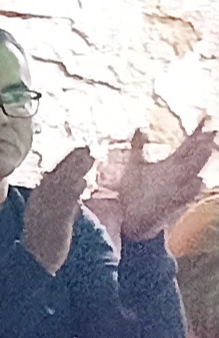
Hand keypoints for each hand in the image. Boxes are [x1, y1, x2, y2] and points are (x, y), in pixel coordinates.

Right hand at [22, 147, 94, 275]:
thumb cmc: (44, 246)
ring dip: (73, 171)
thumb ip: (65, 212)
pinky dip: (72, 193)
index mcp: (38, 203)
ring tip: (88, 158)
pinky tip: (82, 182)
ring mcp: (45, 213)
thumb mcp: (53, 225)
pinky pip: (63, 205)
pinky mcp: (54, 224)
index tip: (79, 151)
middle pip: (56, 178)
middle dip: (71, 163)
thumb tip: (75, 203)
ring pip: (60, 187)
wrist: (33, 265)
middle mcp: (40, 204)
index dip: (66, 164)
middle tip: (86, 148)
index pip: (52, 179)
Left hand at [104, 121, 215, 241]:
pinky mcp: (168, 206)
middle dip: (202, 146)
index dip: (196, 133)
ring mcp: (174, 191)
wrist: (128, 219)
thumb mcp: (135, 165)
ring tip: (208, 149)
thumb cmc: (133, 192)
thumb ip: (138, 146)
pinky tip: (198, 180)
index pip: (187, 146)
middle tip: (213, 131)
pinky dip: (190, 190)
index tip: (206, 118)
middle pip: (193, 158)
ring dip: (198, 164)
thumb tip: (139, 128)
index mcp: (170, 166)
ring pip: (191, 175)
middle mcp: (175, 177)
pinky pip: (183, 197)